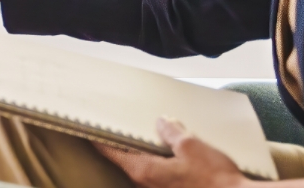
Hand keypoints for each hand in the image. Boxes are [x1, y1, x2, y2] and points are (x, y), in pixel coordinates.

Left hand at [96, 118, 252, 187]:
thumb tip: (162, 123)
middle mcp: (146, 185)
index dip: (99, 138)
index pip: (111, 152)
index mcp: (144, 171)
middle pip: (127, 161)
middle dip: (127, 144)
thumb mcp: (191, 146)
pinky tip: (173, 155)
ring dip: (147, 155)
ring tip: (155, 137)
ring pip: (145, 169)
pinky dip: (161, 164)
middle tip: (126, 127)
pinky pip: (159, 176)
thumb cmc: (215, 180)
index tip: (88, 129)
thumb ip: (172, 133)